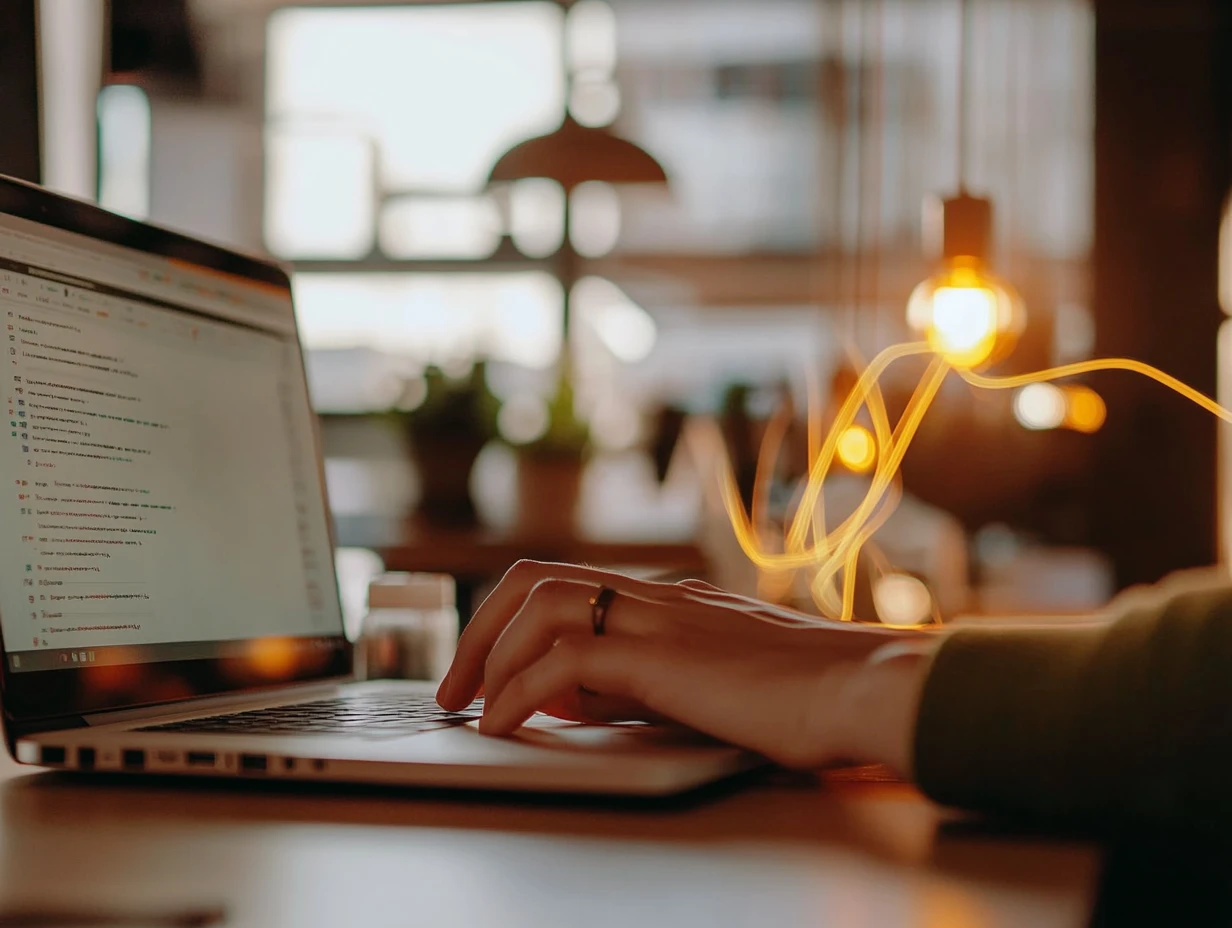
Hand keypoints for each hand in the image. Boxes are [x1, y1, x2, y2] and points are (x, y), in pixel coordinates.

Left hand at [436, 560, 938, 771]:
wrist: (865, 688)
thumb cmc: (803, 694)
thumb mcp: (708, 681)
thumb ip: (641, 681)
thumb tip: (570, 699)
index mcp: (665, 597)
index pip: (564, 582)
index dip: (509, 619)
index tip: (484, 666)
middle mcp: (654, 595)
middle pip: (533, 579)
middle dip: (479, 629)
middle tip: (454, 683)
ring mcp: (659, 618)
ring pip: (539, 604)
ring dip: (488, 654)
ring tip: (467, 703)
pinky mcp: (663, 656)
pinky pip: (564, 661)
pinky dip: (519, 690)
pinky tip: (505, 723)